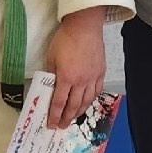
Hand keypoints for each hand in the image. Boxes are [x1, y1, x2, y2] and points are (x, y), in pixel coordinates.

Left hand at [40, 6, 107, 127]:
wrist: (84, 27)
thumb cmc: (65, 39)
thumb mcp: (51, 57)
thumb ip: (52, 74)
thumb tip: (52, 86)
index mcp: (66, 77)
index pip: (59, 102)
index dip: (55, 115)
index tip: (52, 123)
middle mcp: (81, 81)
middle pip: (73, 105)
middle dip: (67, 118)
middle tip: (62, 125)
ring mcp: (92, 77)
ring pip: (86, 101)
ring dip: (79, 111)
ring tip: (73, 117)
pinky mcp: (100, 72)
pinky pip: (96, 91)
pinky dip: (90, 100)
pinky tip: (86, 103)